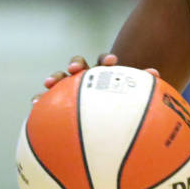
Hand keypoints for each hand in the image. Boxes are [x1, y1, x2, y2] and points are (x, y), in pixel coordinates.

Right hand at [34, 54, 160, 104]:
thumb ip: (143, 91)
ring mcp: (68, 90)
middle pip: (79, 65)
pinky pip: (44, 101)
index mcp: (106, 78)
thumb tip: (155, 74)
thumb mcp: (133, 106)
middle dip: (78, 63)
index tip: (114, 62)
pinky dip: (39, 99)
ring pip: (60, 79)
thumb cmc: (121, 116)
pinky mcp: (53, 103)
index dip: (108, 60)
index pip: (105, 62)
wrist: (104, 128)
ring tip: (50, 83)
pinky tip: (34, 104)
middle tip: (78, 69)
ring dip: (56, 77)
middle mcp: (86, 81)